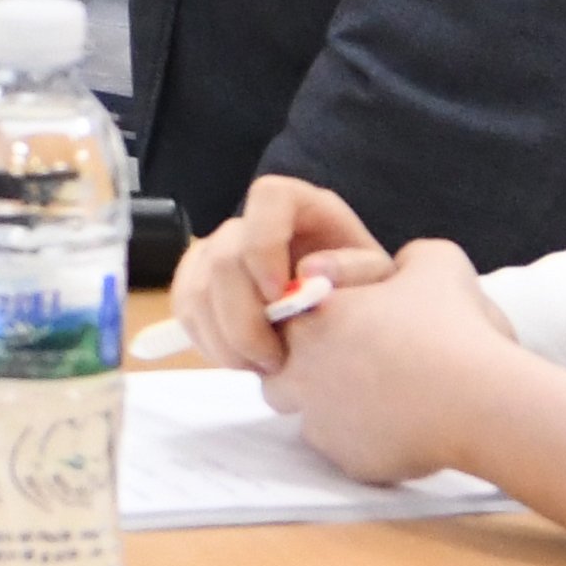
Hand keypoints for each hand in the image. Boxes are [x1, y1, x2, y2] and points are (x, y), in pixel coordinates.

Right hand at [171, 172, 397, 378]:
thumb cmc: (365, 288)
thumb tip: (310, 272)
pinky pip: (186, 307)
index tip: (279, 297)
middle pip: (224, 258)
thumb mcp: (379, 278)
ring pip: (198, 289)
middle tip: (276, 361)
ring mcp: (219, 247)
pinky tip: (241, 359)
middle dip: (245, 321)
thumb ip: (356, 270)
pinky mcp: (198, 278)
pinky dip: (208, 341)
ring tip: (263, 367)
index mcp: (299, 205)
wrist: (346, 310)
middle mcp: (253, 220)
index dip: (265, 244)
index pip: (267, 198)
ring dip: (226, 340)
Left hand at [260, 238, 565, 536]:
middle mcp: (304, 371)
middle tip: (359, 365)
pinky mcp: (348, 461)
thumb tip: (395, 267)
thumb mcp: (436, 262)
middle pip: (281, 372)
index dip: (318, 322)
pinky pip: (345, 451)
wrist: (481, 399)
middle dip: (310, 369)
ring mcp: (322, 421)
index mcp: (315, 318)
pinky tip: (401, 428)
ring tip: (380, 398)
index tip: (352, 325)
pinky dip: (365, 442)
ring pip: (308, 417)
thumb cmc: (457, 328)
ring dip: (332, 408)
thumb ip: (401, 260)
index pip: (286, 317)